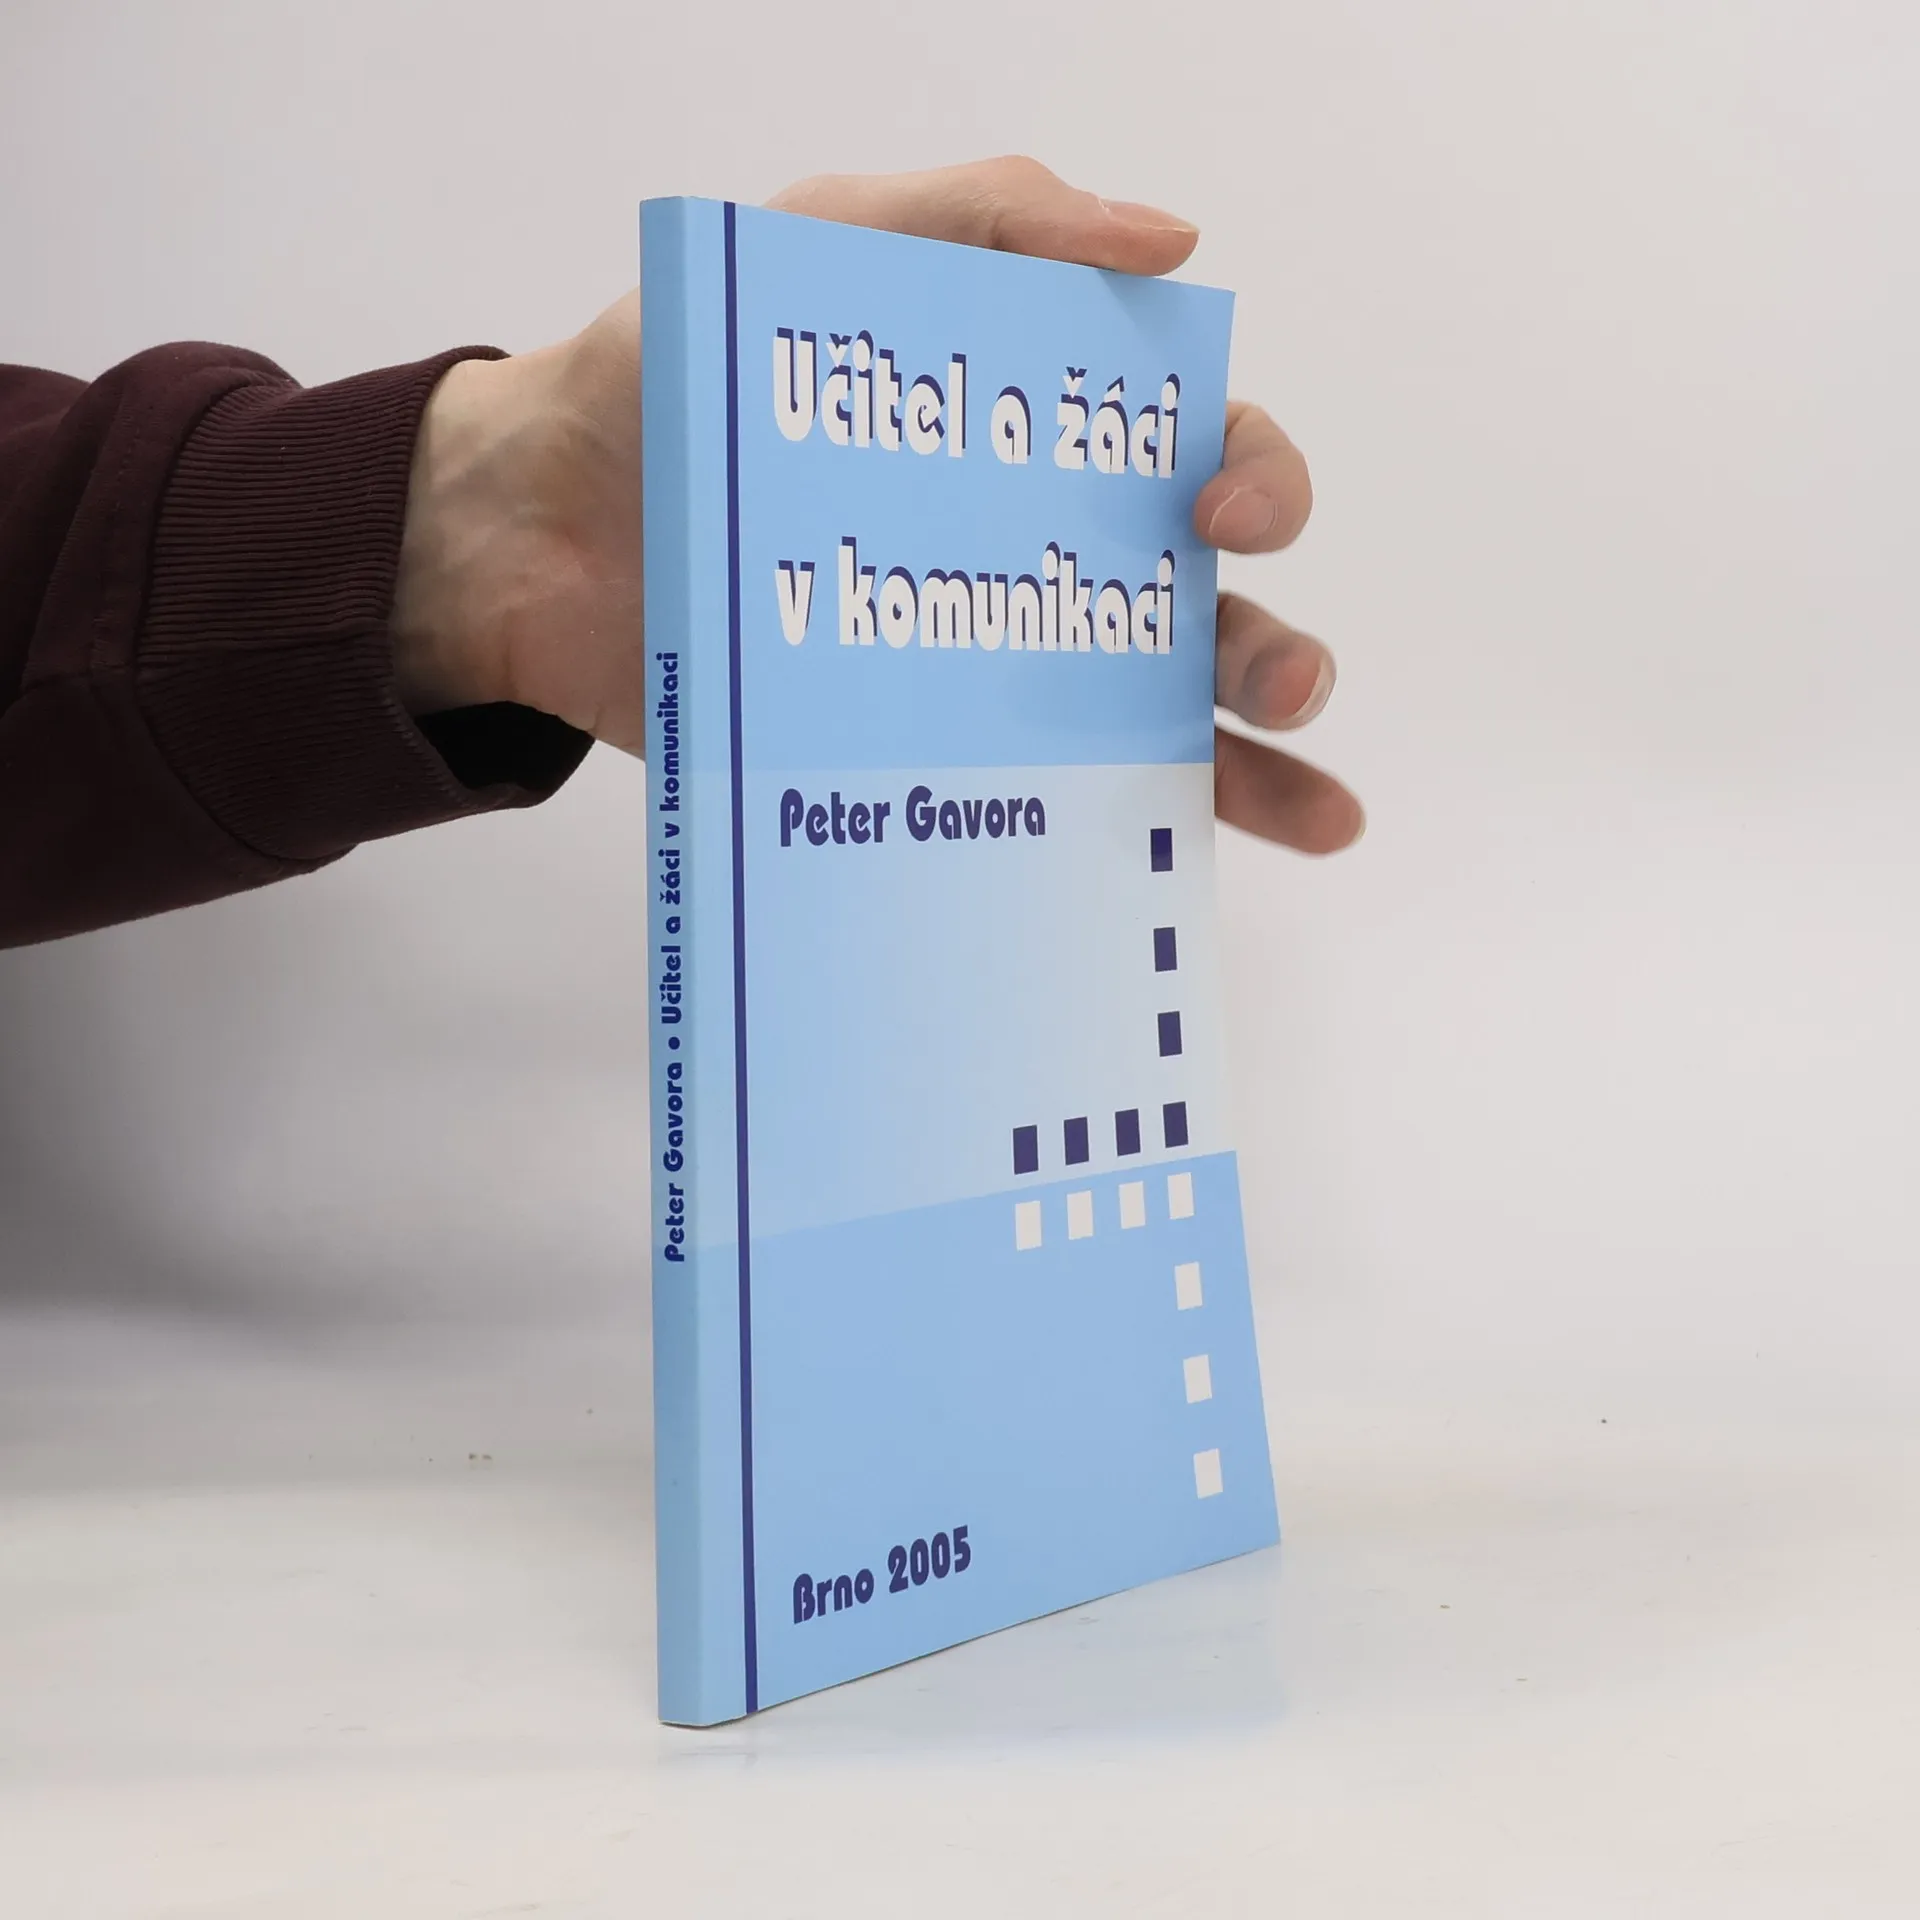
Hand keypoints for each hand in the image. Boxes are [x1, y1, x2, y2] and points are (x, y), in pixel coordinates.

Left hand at [393, 156, 1362, 854]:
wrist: (534, 534)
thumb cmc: (667, 378)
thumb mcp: (820, 249)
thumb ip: (984, 217)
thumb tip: (1170, 243)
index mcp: (1036, 433)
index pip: (1195, 443)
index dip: (1251, 472)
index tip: (1220, 506)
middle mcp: (1034, 550)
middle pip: (1205, 596)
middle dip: (1272, 632)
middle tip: (1276, 668)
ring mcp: (988, 665)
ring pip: (1163, 709)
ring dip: (1259, 745)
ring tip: (1311, 790)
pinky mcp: (926, 754)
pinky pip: (1056, 798)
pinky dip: (1150, 825)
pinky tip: (1219, 858)